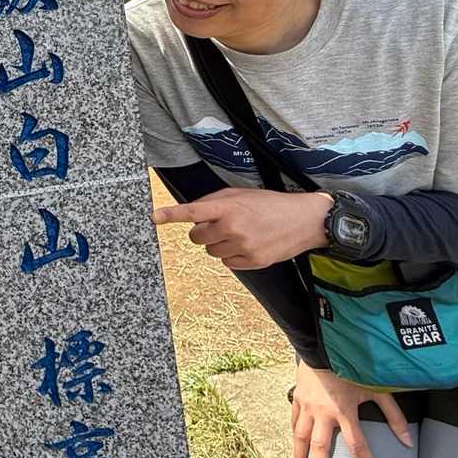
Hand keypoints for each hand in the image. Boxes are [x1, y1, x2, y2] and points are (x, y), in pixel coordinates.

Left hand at [151, 187, 331, 269]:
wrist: (304, 220)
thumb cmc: (270, 204)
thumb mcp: (241, 195)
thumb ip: (216, 203)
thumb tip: (193, 215)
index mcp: (229, 207)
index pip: (193, 211)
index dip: (170, 214)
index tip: (153, 217)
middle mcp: (233, 227)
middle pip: (196, 237)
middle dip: (203, 232)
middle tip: (220, 224)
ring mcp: (243, 246)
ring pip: (210, 251)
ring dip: (218, 244)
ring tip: (240, 233)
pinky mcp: (253, 262)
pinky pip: (227, 263)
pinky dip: (232, 255)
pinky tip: (248, 244)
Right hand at [291, 361, 412, 457]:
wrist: (321, 344)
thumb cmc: (350, 365)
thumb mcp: (376, 388)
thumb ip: (393, 415)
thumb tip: (406, 441)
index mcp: (344, 411)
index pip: (359, 448)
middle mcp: (322, 413)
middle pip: (320, 450)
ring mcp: (306, 407)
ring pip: (299, 440)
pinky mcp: (297, 400)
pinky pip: (293, 424)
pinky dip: (295, 439)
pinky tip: (297, 450)